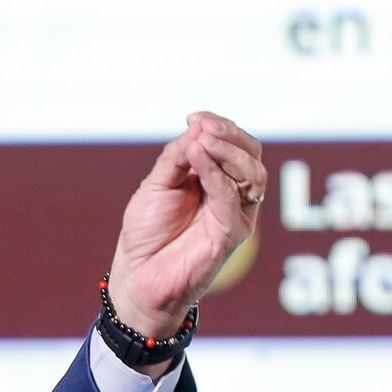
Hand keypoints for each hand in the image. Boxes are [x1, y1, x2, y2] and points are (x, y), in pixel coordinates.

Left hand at [106, 111, 266, 361]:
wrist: (139, 273)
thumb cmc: (148, 231)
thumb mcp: (157, 183)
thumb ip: (177, 156)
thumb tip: (198, 126)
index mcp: (215, 178)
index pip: (233, 142)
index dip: (219, 125)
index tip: (194, 117)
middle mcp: (231, 193)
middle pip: (251, 153)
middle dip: (230, 135)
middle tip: (203, 126)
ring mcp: (235, 213)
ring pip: (252, 173)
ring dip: (228, 151)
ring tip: (201, 141)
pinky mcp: (232, 233)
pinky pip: (231, 197)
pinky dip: (215, 173)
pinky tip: (196, 158)